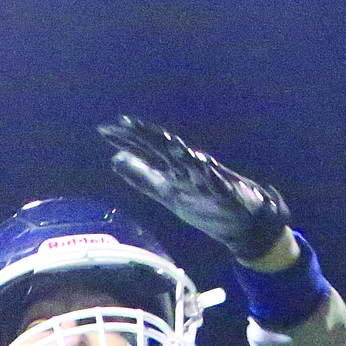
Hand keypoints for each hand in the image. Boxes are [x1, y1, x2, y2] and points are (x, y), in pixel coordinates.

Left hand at [98, 115, 289, 261]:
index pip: (147, 150)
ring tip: (167, 143)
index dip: (128, 140)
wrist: (240, 220)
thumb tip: (115, 158)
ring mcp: (208, 180)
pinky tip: (205, 168)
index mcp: (173, 169)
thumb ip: (141, 175)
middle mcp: (188, 169)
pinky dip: (212, 177)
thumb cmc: (202, 201)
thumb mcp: (164, 190)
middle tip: (128, 124)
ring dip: (181, 152)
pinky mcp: (227, 194)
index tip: (105, 130)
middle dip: (148, 137)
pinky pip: (219, 185)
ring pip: (193, 162)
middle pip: (165, 149)